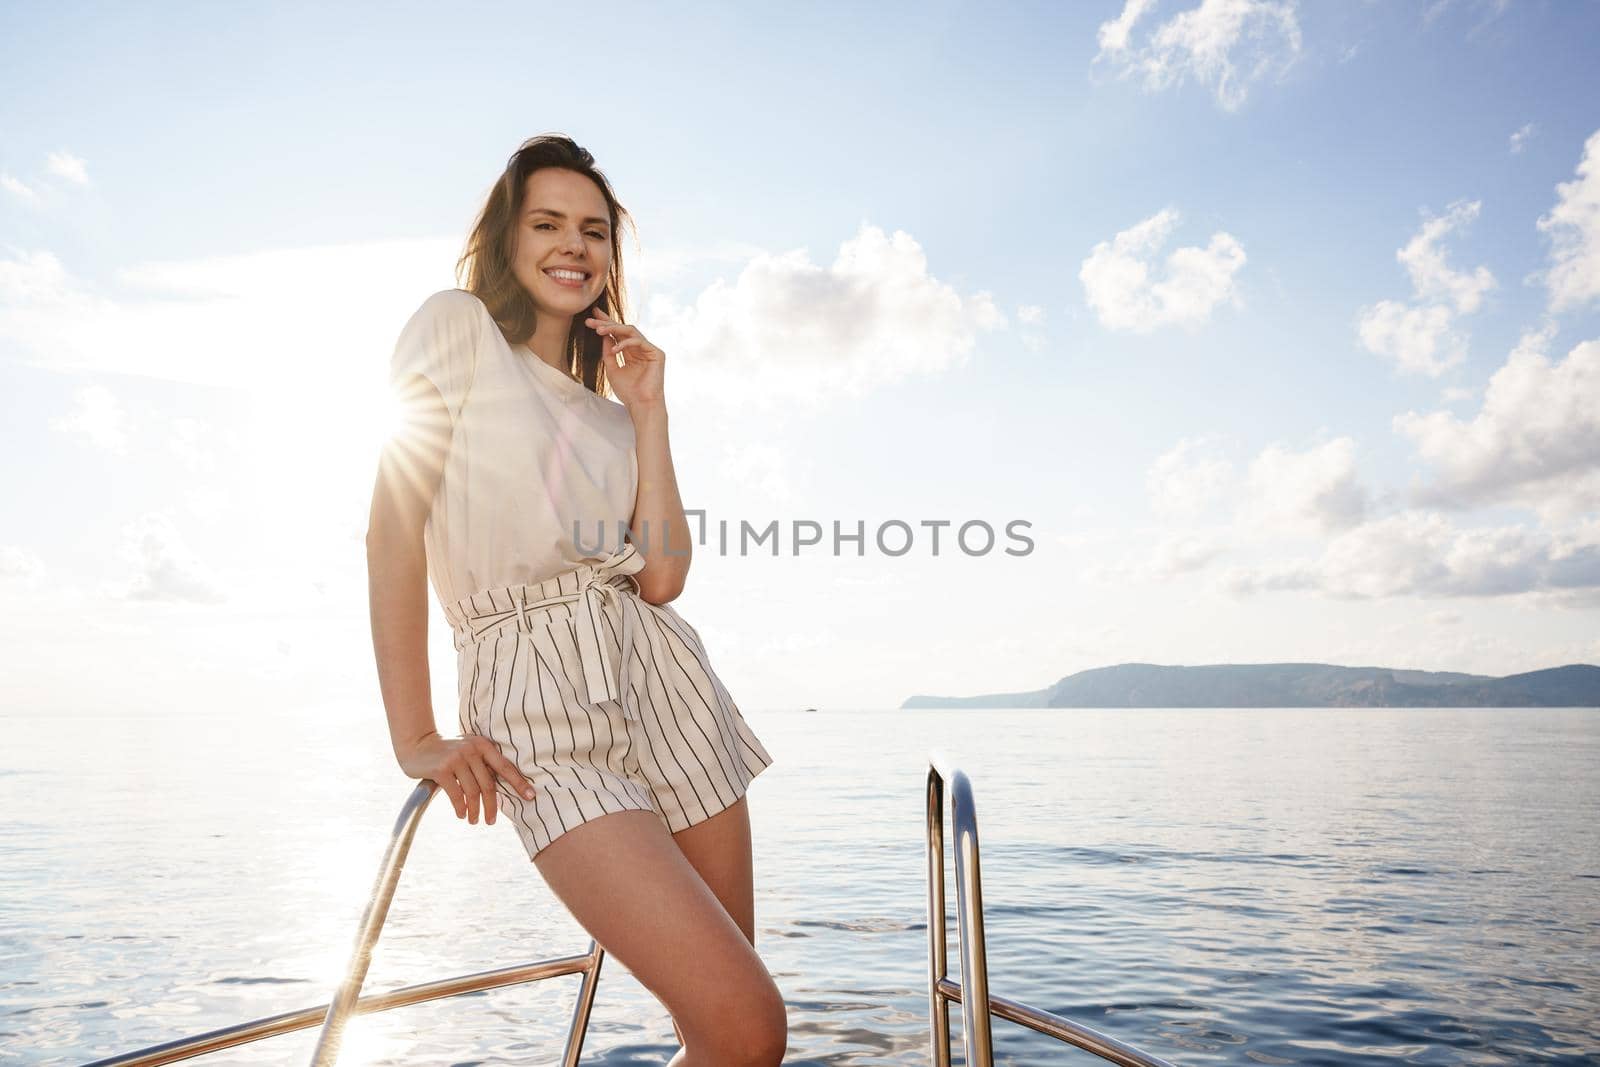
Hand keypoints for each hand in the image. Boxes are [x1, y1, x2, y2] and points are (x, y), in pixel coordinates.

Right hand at [397, 731, 535, 825]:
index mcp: (483, 745)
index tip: (530, 796)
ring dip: (475, 810)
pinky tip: (461, 814)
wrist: (418, 744)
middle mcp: (471, 750)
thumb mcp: (468, 749)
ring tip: (474, 820)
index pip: (505, 766)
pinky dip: (460, 807)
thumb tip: (503, 789)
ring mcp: (456, 758)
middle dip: (492, 806)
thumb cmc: (448, 752)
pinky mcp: (441, 769)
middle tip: (492, 821)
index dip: (519, 783)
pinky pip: (455, 794)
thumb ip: (483, 763)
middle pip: (488, 784)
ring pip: (472, 792)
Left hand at [585, 306, 664, 409]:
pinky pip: (639, 341)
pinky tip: (614, 349)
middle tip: (590, 321)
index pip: (618, 334)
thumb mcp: (612, 369)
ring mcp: (649, 350)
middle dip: (606, 323)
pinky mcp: (657, 354)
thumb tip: (604, 335)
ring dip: (613, 328)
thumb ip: (608, 352)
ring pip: (631, 331)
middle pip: (623, 329)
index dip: (606, 323)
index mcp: (631, 352)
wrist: (641, 405)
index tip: (591, 318)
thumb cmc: (628, 392)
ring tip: (599, 330)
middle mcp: (640, 349)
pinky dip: (625, 343)